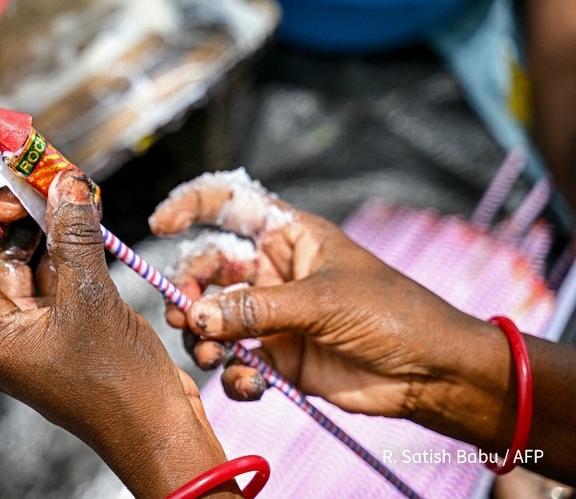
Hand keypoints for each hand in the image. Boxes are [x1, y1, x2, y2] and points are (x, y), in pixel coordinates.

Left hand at [0, 162, 239, 497]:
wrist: (157, 429)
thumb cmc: (120, 385)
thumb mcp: (93, 301)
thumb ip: (76, 236)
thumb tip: (66, 182)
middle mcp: (3, 330)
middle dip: (0, 210)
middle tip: (33, 178)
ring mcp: (34, 328)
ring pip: (18, 260)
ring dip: (36, 222)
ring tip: (61, 189)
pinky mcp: (63, 324)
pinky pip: (51, 273)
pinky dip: (63, 242)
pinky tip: (82, 216)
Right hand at [149, 169, 499, 419]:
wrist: (429, 373)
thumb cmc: (389, 314)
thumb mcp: (322, 302)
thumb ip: (256, 309)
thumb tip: (195, 316)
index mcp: (289, 236)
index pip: (231, 204)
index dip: (192, 206)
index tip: (159, 224)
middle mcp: (273, 272)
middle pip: (210, 270)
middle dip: (191, 291)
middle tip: (184, 317)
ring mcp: (272, 316)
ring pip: (215, 320)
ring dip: (204, 339)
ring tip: (210, 355)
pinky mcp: (278, 358)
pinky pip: (237, 362)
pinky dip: (235, 374)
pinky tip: (252, 383)